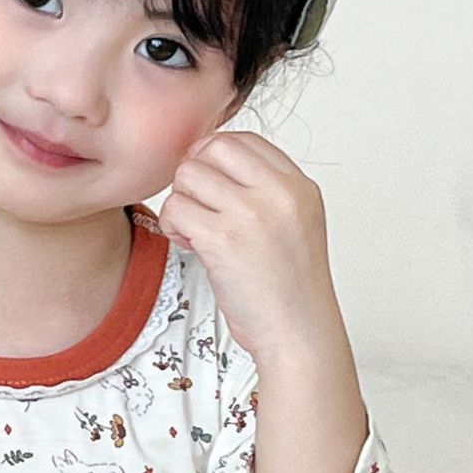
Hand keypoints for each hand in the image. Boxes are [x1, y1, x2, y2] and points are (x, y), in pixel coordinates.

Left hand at [156, 131, 342, 364]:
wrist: (297, 332)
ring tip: (195, 231)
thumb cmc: (287, 286)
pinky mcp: (223, 239)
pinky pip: (175, 208)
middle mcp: (278, 192)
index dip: (214, 159)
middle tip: (199, 208)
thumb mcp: (293, 222)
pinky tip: (190, 245)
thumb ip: (263, 190)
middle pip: (211, 148)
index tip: (210, 189)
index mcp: (298, 185)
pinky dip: (173, 226)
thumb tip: (210, 160)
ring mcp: (251, 213)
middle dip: (194, 175)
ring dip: (181, 203)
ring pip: (187, 175)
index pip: (243, 140)